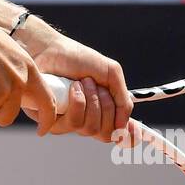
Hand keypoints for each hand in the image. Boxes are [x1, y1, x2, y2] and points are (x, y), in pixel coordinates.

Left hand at [13, 16, 132, 142]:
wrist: (50, 48)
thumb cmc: (78, 58)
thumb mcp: (110, 73)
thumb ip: (123, 99)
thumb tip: (124, 126)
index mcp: (99, 111)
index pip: (115, 134)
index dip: (128, 136)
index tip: (135, 131)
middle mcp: (83, 119)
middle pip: (105, 134)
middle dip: (107, 107)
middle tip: (98, 86)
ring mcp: (66, 122)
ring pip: (89, 129)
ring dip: (92, 101)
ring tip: (83, 82)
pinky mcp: (49, 121)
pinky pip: (73, 123)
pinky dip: (79, 102)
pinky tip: (72, 87)